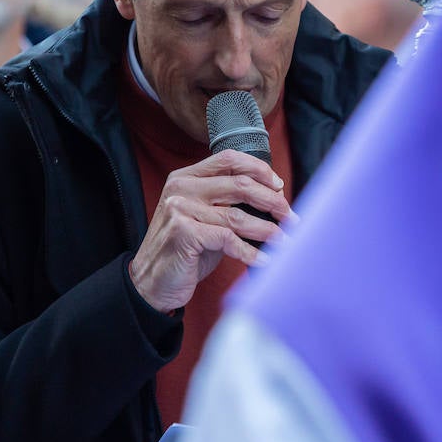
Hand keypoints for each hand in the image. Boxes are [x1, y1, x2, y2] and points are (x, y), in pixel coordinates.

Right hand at [129, 150, 289, 313]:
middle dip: (272, 202)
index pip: (229, 159)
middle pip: (240, 185)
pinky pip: (229, 240)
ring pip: (238, 216)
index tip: (279, 186)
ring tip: (285, 241)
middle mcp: (182, 188)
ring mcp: (180, 209)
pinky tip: (264, 260)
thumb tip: (274, 196)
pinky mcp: (184, 233)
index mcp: (186, 177)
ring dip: (268, 230)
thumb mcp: (204, 217)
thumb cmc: (186, 250)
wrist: (150, 282)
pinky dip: (251, 252)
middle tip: (291, 217)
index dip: (260, 169)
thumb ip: (228, 202)